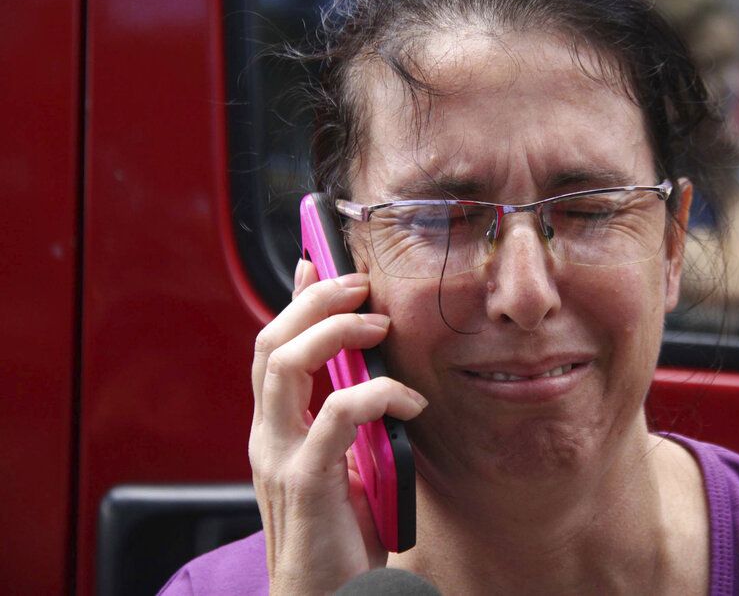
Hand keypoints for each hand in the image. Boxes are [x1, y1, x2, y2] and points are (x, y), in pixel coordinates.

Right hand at [249, 261, 426, 594]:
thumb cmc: (340, 536)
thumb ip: (347, 420)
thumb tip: (372, 373)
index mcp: (276, 428)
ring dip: (335, 332)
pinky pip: (337, 413)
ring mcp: (280, 455)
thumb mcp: (344, 463)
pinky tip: (411, 403)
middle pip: (271, 341)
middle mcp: (267, 435)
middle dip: (314, 301)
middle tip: (358, 283)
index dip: (293, 300)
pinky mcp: (306, 479)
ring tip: (378, 324)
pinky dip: (378, 394)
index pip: (273, 346)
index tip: (317, 262)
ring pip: (286, 363)